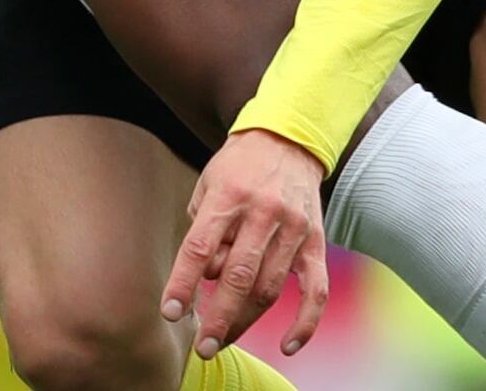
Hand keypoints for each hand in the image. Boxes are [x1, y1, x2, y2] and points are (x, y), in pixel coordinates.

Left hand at [161, 128, 331, 361]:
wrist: (288, 139)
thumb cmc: (238, 168)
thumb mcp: (208, 185)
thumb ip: (203, 230)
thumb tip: (206, 277)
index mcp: (228, 196)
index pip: (200, 248)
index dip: (183, 284)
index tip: (169, 312)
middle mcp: (262, 213)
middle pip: (238, 276)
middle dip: (218, 317)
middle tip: (203, 347)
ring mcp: (293, 229)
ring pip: (269, 287)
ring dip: (246, 321)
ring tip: (224, 339)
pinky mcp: (316, 241)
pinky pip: (315, 290)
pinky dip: (305, 322)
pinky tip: (289, 345)